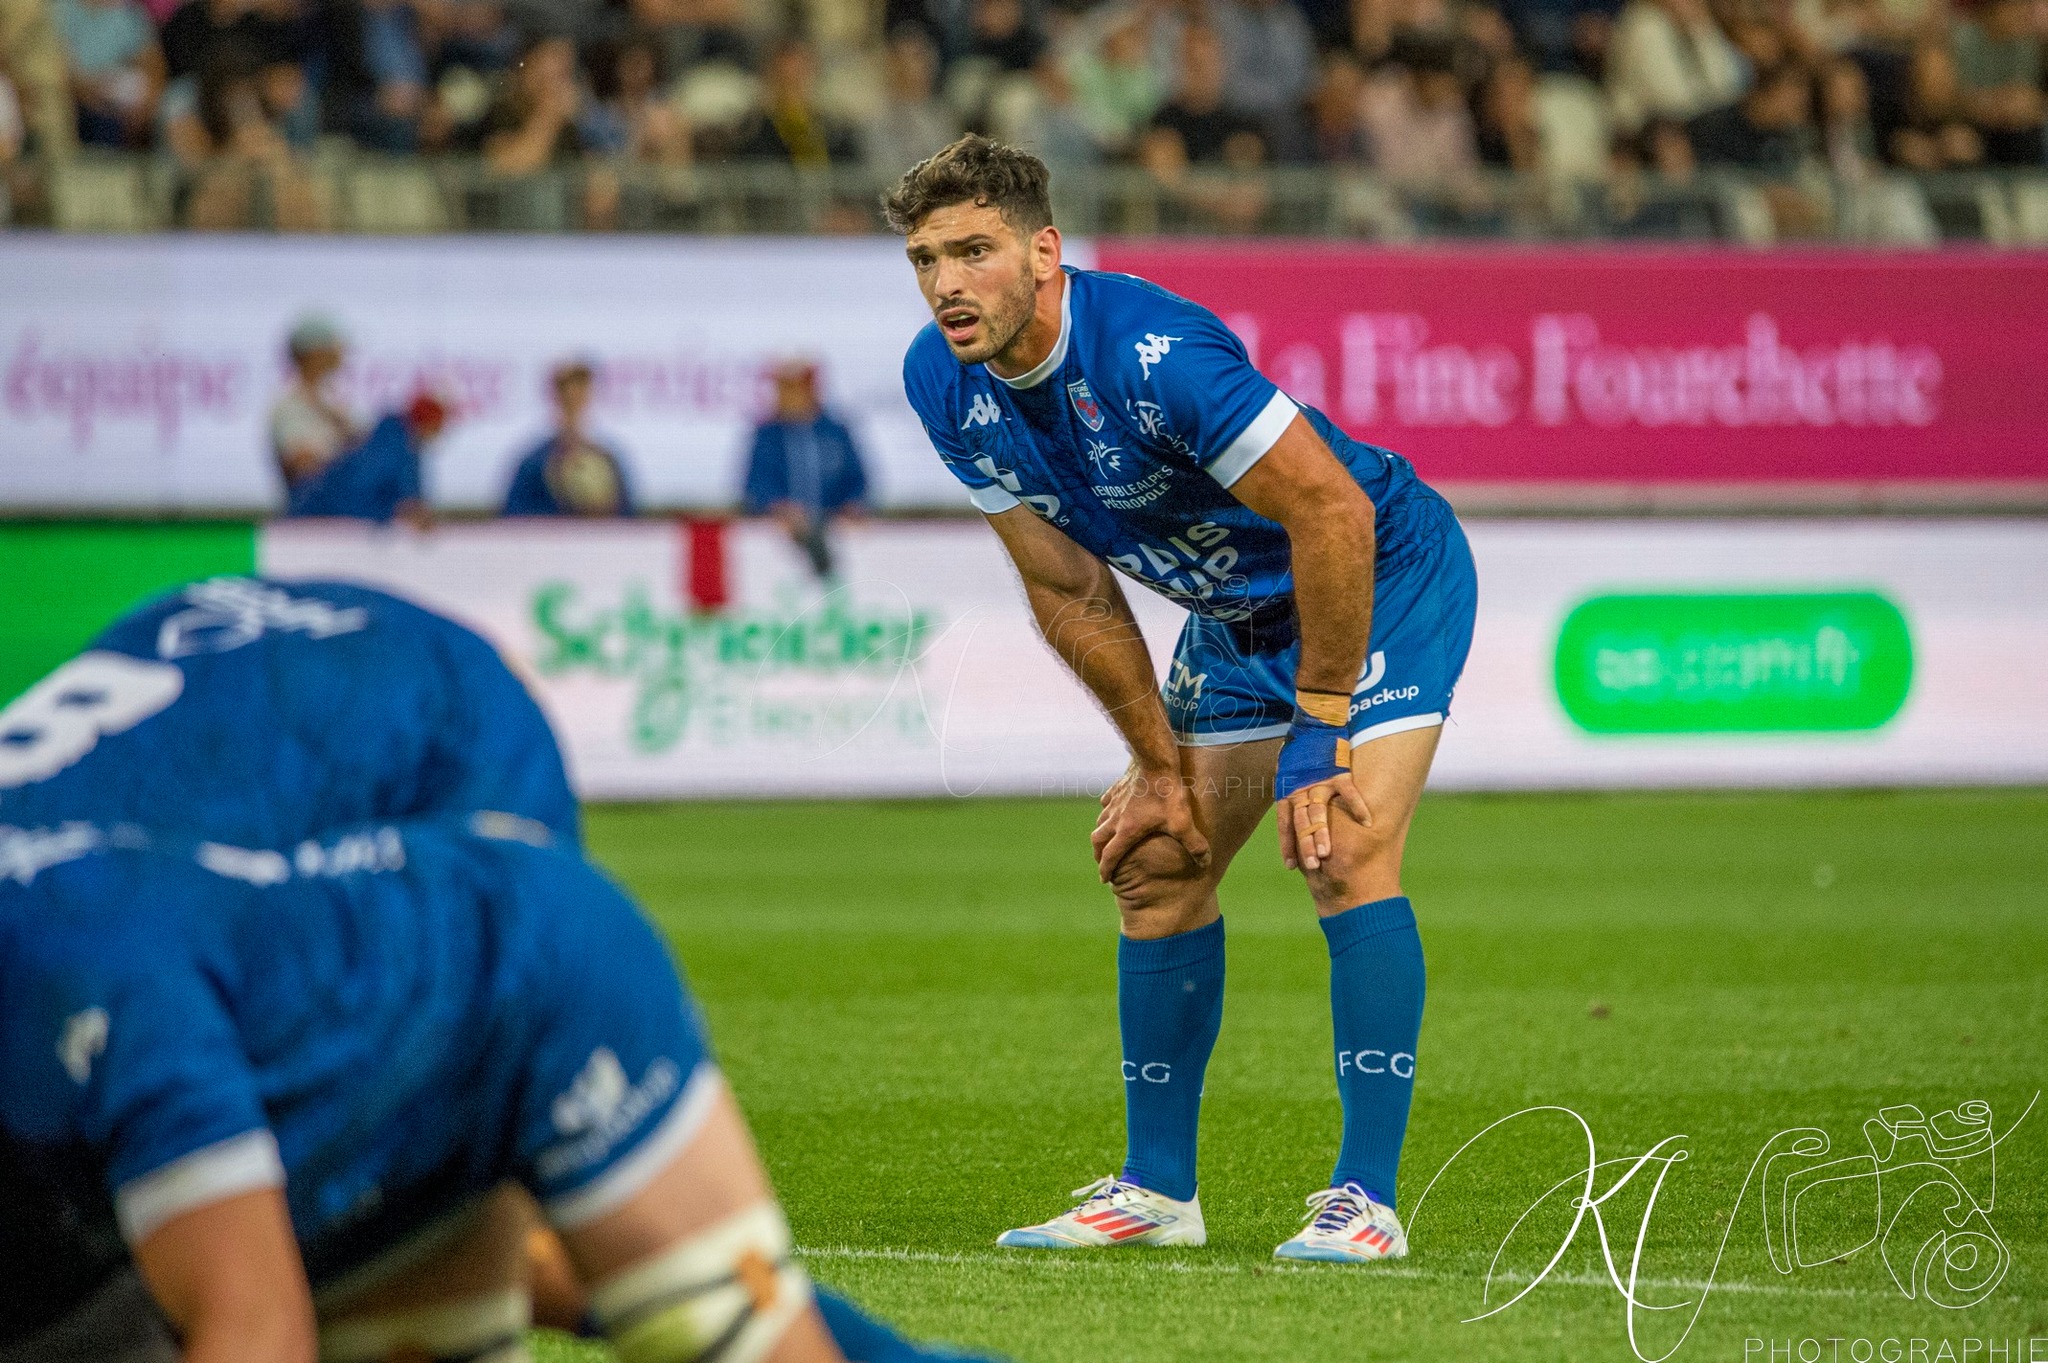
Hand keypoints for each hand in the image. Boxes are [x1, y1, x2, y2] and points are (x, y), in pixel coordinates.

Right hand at [1092, 761, 1209, 882]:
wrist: (1156, 759)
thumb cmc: (1168, 792)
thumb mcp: (1183, 822)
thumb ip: (1194, 845)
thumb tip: (1205, 863)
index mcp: (1127, 831)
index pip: (1110, 856)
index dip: (1106, 870)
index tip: (1105, 880)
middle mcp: (1115, 818)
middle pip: (1098, 841)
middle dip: (1098, 854)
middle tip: (1102, 862)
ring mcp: (1114, 801)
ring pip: (1099, 822)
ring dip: (1100, 834)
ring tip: (1106, 840)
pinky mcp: (1117, 787)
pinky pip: (1106, 802)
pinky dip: (1106, 811)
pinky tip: (1112, 809)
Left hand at [1274, 712, 1370, 872]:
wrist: (1312, 722)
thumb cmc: (1300, 750)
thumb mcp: (1288, 774)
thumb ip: (1294, 795)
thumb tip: (1296, 816)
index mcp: (1288, 791)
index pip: (1285, 823)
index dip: (1288, 844)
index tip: (1292, 866)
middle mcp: (1301, 789)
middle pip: (1302, 822)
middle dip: (1306, 845)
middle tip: (1313, 866)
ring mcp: (1319, 781)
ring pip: (1321, 812)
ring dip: (1324, 833)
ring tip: (1328, 853)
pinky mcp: (1338, 771)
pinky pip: (1349, 792)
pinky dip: (1358, 807)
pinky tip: (1367, 823)